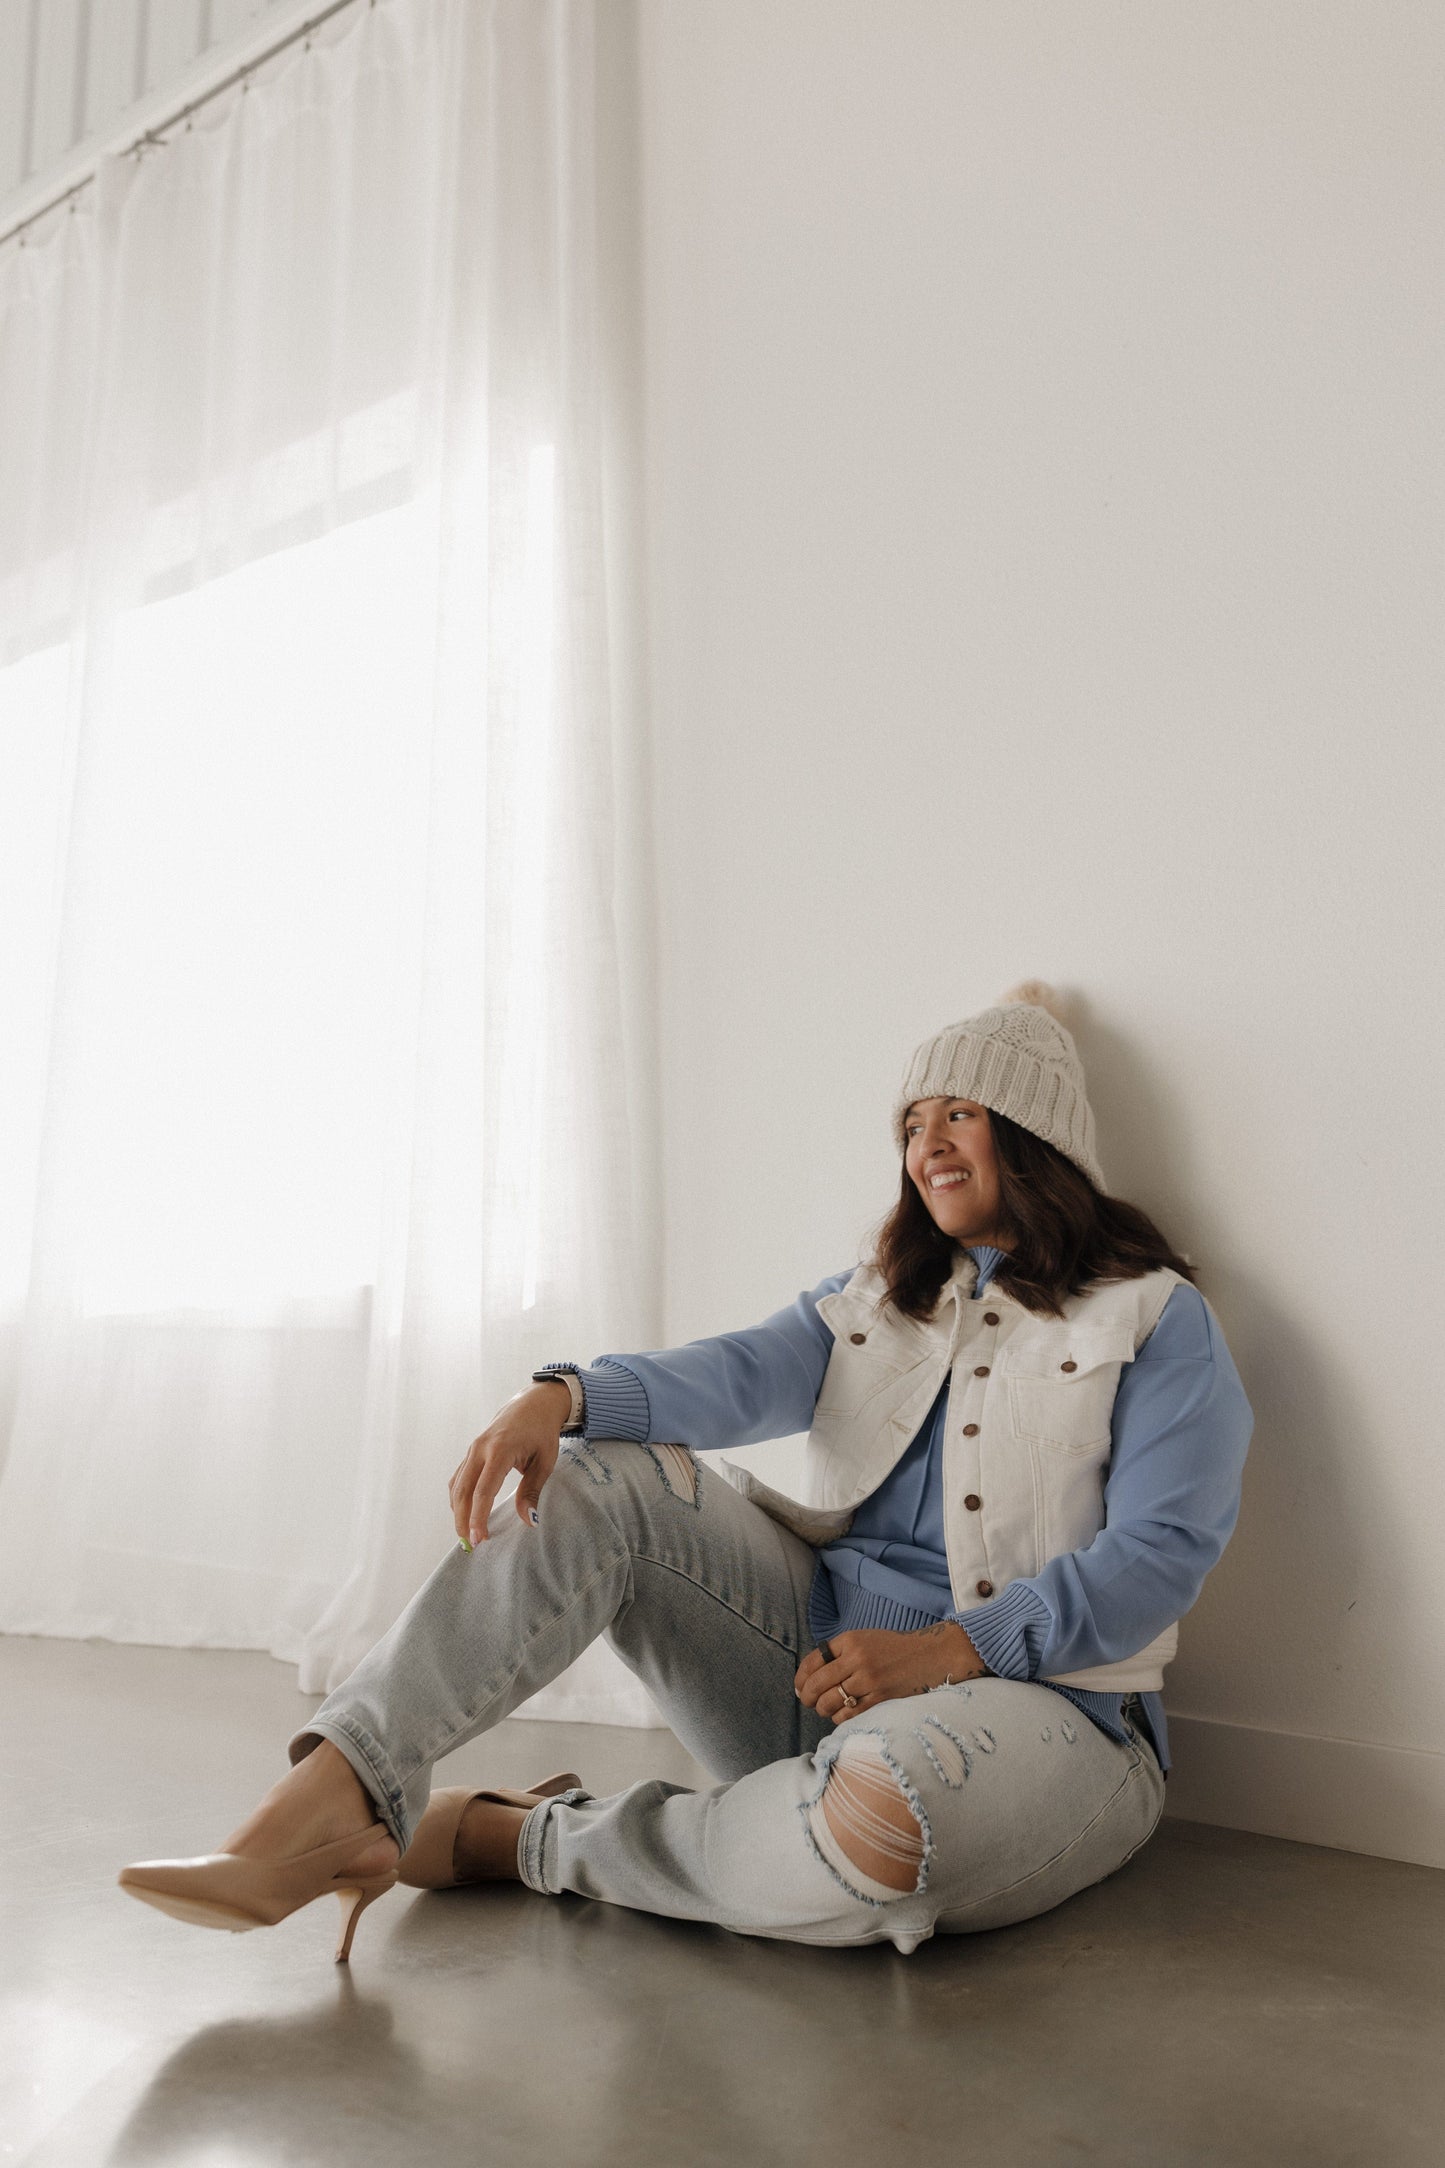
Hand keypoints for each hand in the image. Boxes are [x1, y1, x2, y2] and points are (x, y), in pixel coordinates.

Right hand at [449, 1381, 571, 1546]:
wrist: (532, 1404)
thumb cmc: (542, 1432)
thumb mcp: (545, 1461)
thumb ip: (532, 1491)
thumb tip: (528, 1521)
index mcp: (501, 1449)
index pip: (484, 1490)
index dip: (479, 1516)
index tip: (480, 1538)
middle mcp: (480, 1448)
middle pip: (463, 1490)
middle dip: (463, 1519)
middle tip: (470, 1544)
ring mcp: (472, 1448)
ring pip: (457, 1485)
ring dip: (458, 1511)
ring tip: (466, 1534)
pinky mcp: (471, 1452)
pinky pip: (458, 1478)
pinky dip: (458, 1497)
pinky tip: (463, 1513)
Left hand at [794, 1623, 987, 1722]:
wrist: (930, 1655)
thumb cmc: (893, 1649)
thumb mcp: (864, 1640)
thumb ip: (839, 1653)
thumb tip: (809, 1677)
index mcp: (850, 1640)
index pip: (812, 1661)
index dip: (800, 1678)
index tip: (798, 1687)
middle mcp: (857, 1658)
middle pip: (816, 1684)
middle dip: (806, 1697)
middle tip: (807, 1701)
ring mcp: (869, 1680)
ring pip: (829, 1702)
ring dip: (822, 1709)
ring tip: (825, 1708)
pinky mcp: (880, 1698)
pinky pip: (848, 1714)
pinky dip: (839, 1717)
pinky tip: (842, 1713)